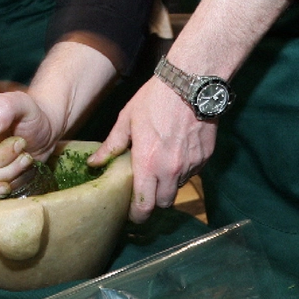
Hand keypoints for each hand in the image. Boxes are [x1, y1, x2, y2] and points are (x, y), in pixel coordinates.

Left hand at [90, 78, 215, 222]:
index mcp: (148, 164)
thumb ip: (111, 145)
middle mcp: (171, 171)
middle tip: (147, 190)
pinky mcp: (205, 157)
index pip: (144, 206)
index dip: (137, 215)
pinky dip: (184, 168)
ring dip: (169, 183)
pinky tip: (178, 151)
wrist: (192, 83)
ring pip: (178, 187)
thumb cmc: (155, 98)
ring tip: (162, 164)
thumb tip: (93, 163)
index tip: (132, 213)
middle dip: (154, 202)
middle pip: (163, 204)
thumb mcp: (127, 119)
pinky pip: (192, 172)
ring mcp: (191, 165)